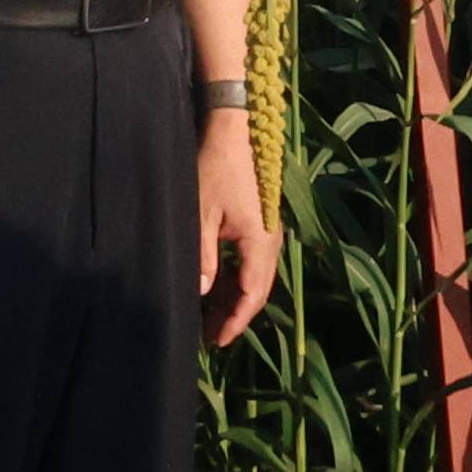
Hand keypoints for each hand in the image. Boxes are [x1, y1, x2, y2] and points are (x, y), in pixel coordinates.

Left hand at [197, 113, 280, 346]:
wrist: (232, 130)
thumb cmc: (214, 170)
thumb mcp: (201, 215)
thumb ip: (203, 257)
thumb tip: (203, 293)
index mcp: (259, 242)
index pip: (251, 294)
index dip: (235, 321)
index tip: (217, 341)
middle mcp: (270, 240)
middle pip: (257, 289)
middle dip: (235, 314)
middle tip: (210, 335)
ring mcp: (268, 230)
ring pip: (255, 276)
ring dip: (235, 297)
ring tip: (210, 316)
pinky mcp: (260, 221)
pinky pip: (252, 260)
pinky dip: (236, 278)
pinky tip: (217, 284)